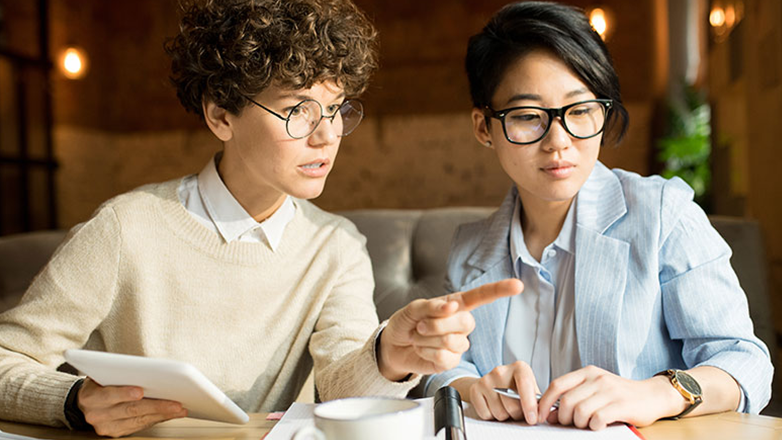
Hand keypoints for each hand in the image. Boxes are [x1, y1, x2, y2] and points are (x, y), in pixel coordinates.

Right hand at [78, 378, 187, 436]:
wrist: (86, 400)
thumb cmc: (100, 381)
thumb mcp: (103, 372)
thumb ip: (119, 373)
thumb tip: (149, 371)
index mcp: (90, 397)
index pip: (108, 395)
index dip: (124, 393)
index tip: (141, 391)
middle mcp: (96, 415)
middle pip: (130, 410)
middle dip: (155, 406)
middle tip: (175, 403)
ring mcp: (106, 426)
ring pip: (138, 420)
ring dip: (162, 414)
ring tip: (179, 408)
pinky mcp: (116, 432)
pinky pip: (140, 426)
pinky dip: (158, 419)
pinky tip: (171, 414)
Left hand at [378, 279, 522, 379]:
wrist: (394, 345)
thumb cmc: (406, 322)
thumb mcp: (413, 308)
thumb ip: (431, 306)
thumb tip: (452, 306)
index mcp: (456, 304)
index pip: (482, 296)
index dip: (500, 290)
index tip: (517, 285)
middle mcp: (461, 323)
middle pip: (466, 323)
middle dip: (438, 325)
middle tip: (420, 326)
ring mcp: (457, 343)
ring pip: (454, 342)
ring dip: (428, 340)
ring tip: (418, 337)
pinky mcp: (450, 361)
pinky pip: (445, 358)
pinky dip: (427, 353)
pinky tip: (422, 349)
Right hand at [452, 361, 540, 424]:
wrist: (492, 382)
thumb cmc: (515, 387)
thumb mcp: (530, 388)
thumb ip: (537, 399)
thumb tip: (541, 413)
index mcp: (519, 368)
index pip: (525, 385)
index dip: (530, 405)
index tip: (533, 419)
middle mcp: (501, 371)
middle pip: (512, 405)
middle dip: (517, 415)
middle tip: (518, 411)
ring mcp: (486, 380)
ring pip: (499, 413)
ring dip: (505, 416)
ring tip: (505, 407)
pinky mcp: (475, 390)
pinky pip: (486, 414)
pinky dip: (491, 416)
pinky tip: (493, 406)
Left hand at [538, 365, 681, 429]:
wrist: (652, 395)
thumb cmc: (619, 395)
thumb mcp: (594, 391)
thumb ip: (573, 398)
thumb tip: (550, 414)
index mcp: (587, 372)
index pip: (557, 385)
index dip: (545, 402)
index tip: (540, 416)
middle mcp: (596, 378)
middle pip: (567, 401)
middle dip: (564, 418)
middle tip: (571, 424)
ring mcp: (609, 390)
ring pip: (580, 411)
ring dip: (579, 424)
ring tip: (587, 425)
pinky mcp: (621, 404)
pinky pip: (597, 419)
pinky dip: (594, 426)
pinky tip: (599, 426)